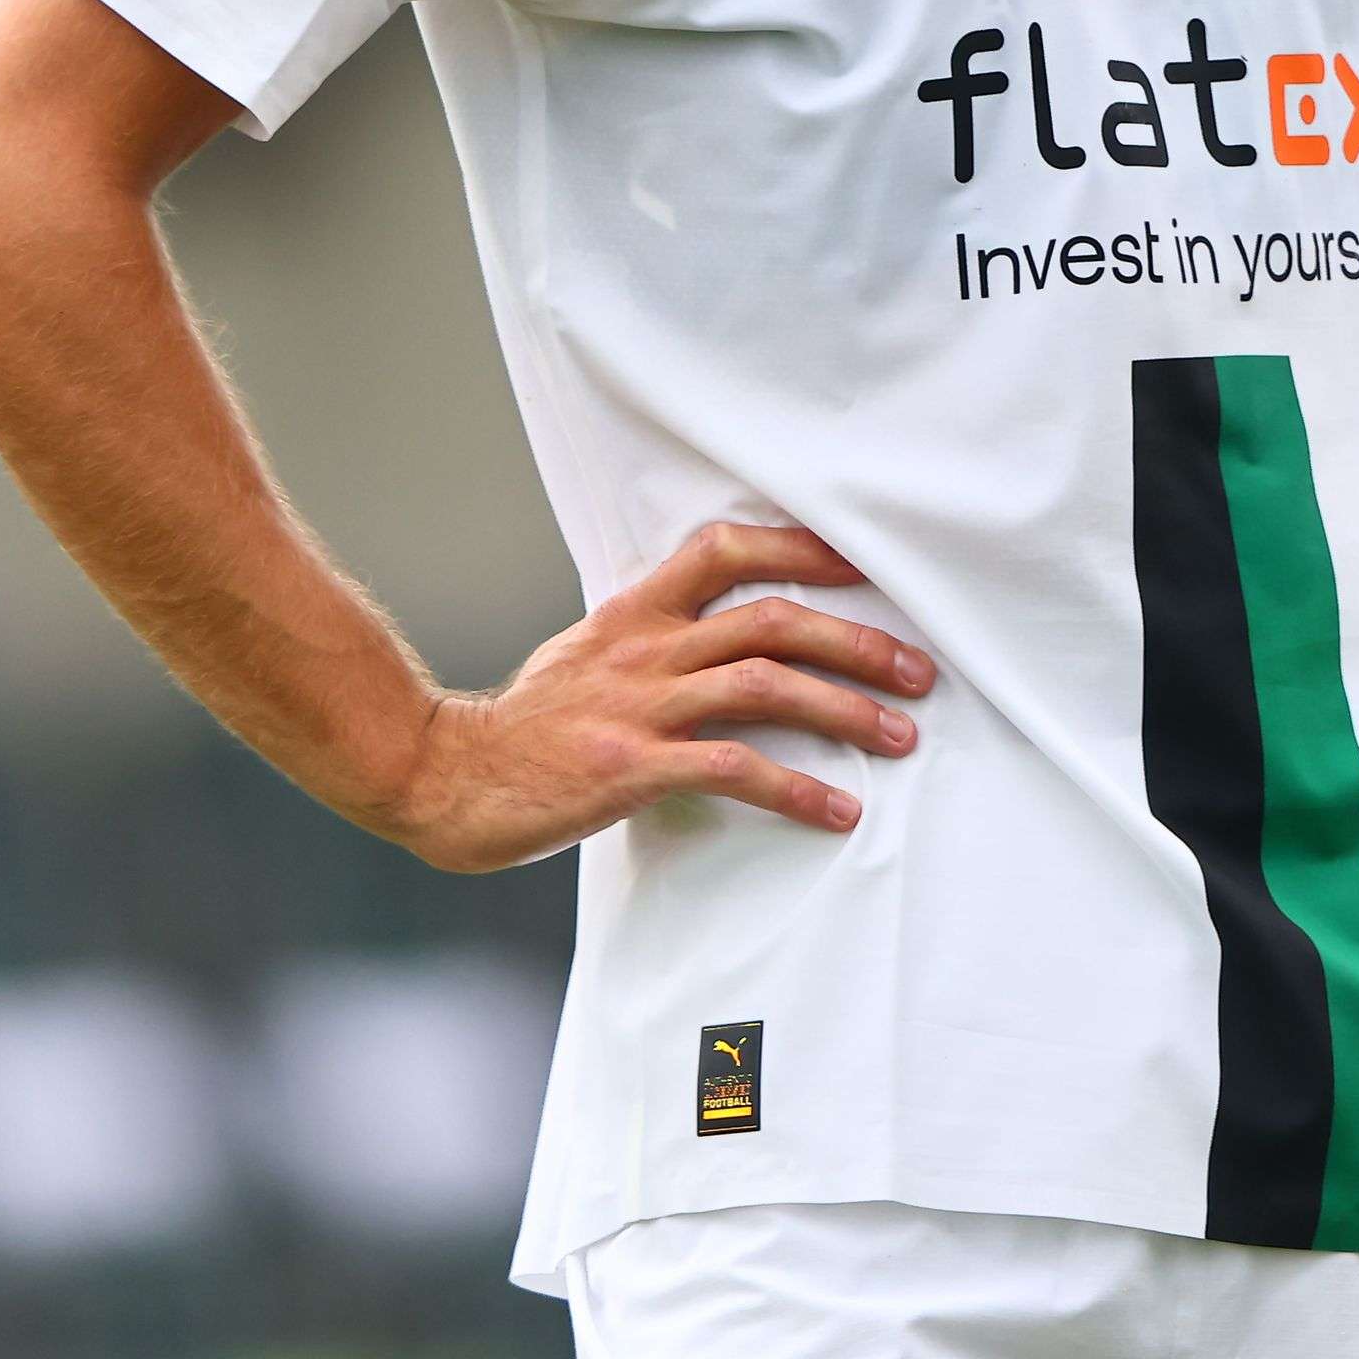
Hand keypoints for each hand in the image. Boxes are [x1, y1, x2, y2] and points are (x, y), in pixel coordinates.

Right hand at [375, 521, 933, 872]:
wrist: (439, 775)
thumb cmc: (519, 729)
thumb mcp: (583, 658)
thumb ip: (648, 641)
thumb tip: (713, 640)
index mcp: (632, 615)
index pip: (725, 549)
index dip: (801, 548)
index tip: (866, 564)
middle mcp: (644, 649)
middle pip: (774, 621)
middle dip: (859, 642)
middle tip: (920, 670)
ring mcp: (638, 706)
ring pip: (765, 685)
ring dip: (846, 710)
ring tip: (903, 736)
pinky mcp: (631, 766)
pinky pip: (732, 767)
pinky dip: (795, 788)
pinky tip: (837, 811)